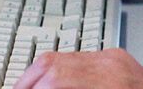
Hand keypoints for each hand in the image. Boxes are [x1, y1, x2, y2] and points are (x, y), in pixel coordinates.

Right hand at [14, 49, 142, 88]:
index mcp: (109, 83)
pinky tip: (47, 81)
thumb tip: (42, 88)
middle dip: (28, 82)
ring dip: (36, 76)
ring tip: (25, 87)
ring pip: (59, 58)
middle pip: (51, 66)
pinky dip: (55, 70)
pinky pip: (76, 56)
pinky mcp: (116, 57)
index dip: (30, 87)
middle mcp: (110, 64)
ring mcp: (113, 58)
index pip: (54, 80)